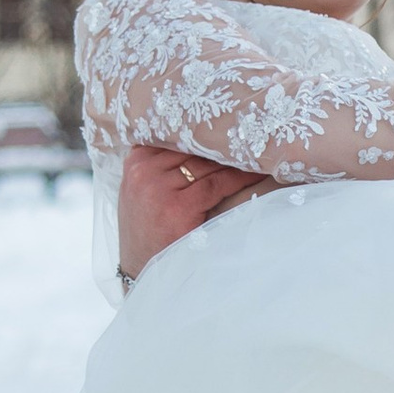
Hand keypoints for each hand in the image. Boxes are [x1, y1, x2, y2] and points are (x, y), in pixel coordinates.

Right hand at [119, 142, 271, 283]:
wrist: (141, 269)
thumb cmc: (147, 229)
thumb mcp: (144, 190)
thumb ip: (163, 163)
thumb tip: (205, 138)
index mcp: (135, 161)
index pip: (177, 135)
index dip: (206, 131)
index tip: (233, 123)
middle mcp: (143, 171)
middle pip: (194, 147)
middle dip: (222, 144)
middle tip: (253, 135)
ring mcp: (158, 188)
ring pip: (208, 164)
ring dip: (235, 158)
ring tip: (258, 150)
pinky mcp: (178, 207)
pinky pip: (218, 184)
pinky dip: (241, 178)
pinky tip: (257, 173)